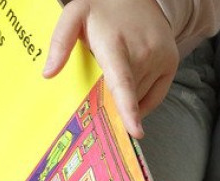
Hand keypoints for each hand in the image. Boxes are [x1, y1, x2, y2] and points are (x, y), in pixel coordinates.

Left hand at [42, 0, 178, 137]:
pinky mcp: (171, 62)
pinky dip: (143, 102)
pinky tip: (131, 93)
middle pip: (126, 98)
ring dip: (127, 100)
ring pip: (141, 99)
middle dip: (112, 105)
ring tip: (116, 79)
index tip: (134, 130)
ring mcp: (161, 58)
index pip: (123, 82)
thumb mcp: (74, 16)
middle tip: (99, 95)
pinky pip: (156, 96)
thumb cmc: (102, 9)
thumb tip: (48, 74)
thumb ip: (60, 43)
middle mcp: (143, 52)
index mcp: (116, 46)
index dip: (128, 109)